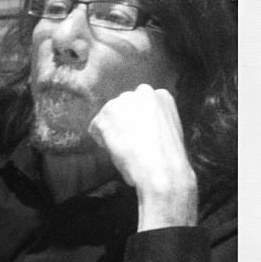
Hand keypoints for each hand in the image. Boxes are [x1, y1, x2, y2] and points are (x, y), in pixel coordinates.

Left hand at [87, 84, 197, 230]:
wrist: (162, 170)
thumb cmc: (167, 158)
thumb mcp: (167, 130)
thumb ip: (152, 120)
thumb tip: (136, 125)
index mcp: (161, 96)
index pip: (139, 105)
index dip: (136, 124)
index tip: (138, 137)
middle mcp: (142, 92)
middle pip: (122, 108)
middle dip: (121, 124)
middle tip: (129, 144)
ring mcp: (124, 101)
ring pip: (108, 117)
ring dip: (111, 132)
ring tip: (125, 149)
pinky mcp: (107, 113)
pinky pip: (95, 129)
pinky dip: (101, 141)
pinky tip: (116, 150)